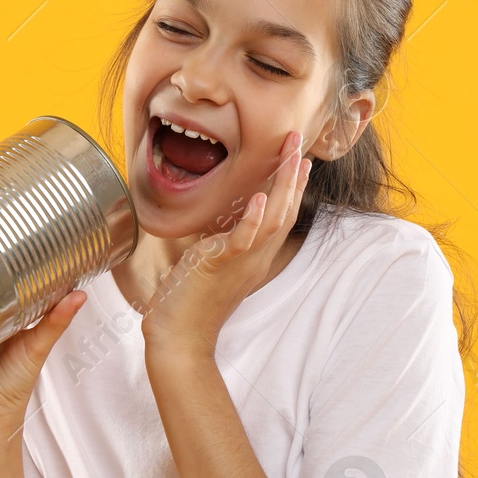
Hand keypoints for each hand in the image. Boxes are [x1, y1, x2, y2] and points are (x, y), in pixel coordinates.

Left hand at [141, 131, 311, 361]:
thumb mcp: (210, 264)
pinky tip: (256, 196)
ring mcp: (241, 262)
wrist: (178, 336)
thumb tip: (218, 226)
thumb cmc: (189, 302)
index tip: (299, 160)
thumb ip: (220, 244)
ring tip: (289, 155)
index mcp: (254, 257)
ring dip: (282, 185)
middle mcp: (255, 258)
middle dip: (293, 174)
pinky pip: (243, 239)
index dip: (292, 187)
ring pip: (272, 219)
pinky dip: (251, 218)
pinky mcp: (220, 265)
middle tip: (298, 141)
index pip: (281, 216)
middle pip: (285, 211)